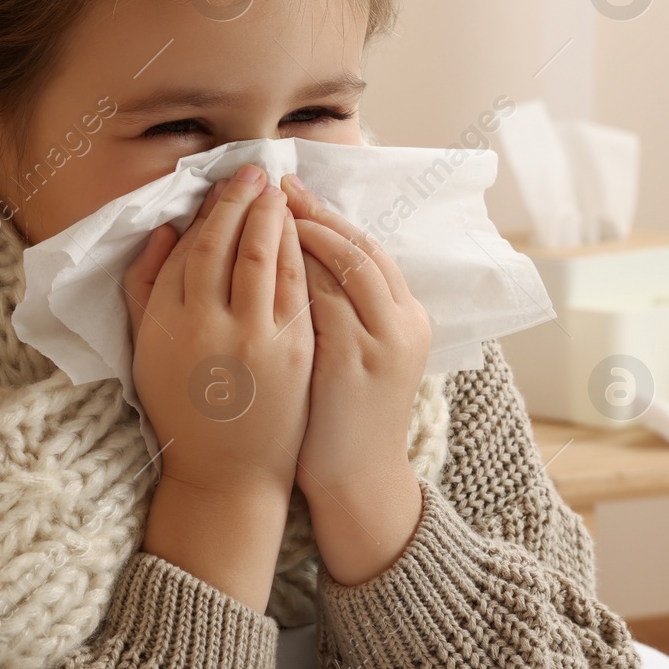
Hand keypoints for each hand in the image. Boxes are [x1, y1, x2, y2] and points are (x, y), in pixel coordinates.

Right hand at [122, 165, 312, 499]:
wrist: (227, 474)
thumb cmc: (182, 406)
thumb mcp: (146, 347)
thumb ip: (145, 285)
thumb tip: (164, 228)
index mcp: (167, 322)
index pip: (191, 247)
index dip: (211, 210)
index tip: (225, 184)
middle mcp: (208, 326)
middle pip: (228, 244)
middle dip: (244, 201)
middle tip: (257, 171)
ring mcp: (255, 338)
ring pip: (267, 258)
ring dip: (276, 218)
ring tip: (281, 193)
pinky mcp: (294, 351)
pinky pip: (298, 287)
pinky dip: (301, 253)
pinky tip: (303, 234)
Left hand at [281, 174, 430, 584]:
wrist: (356, 482)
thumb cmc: (342, 416)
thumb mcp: (355, 352)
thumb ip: (342, 306)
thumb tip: (303, 251)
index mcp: (408, 317)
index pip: (367, 248)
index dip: (328, 216)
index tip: (291, 192)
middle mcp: (403, 324)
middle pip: (358, 248)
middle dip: (315, 214)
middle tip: (276, 187)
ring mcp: (381, 344)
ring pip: (343, 268)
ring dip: (303, 234)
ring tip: (265, 211)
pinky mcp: (352, 365)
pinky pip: (322, 302)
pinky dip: (294, 274)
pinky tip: (261, 259)